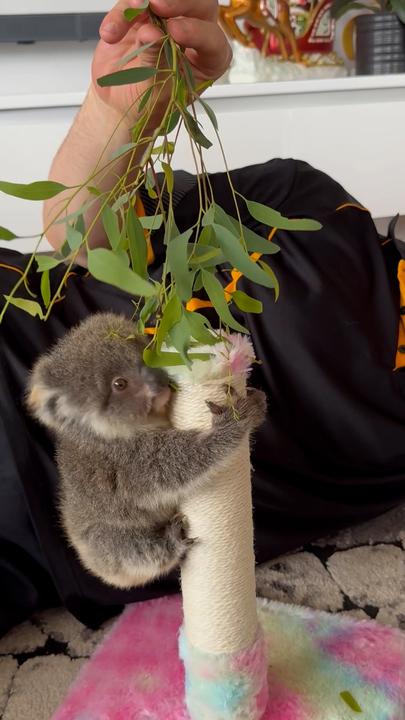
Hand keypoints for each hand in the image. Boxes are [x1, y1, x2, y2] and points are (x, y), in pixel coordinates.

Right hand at [92, 0, 231, 123]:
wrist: (120, 102)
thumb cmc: (148, 103)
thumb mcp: (154, 91)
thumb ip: (155, 61)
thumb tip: (152, 33)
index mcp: (207, 60)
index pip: (212, 39)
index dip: (196, 31)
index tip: (175, 31)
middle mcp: (193, 35)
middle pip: (199, 5)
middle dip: (179, 2)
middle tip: (157, 4)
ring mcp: (168, 21)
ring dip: (146, 0)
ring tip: (133, 8)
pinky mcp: (144, 15)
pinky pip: (134, 3)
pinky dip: (121, 14)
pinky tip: (111, 34)